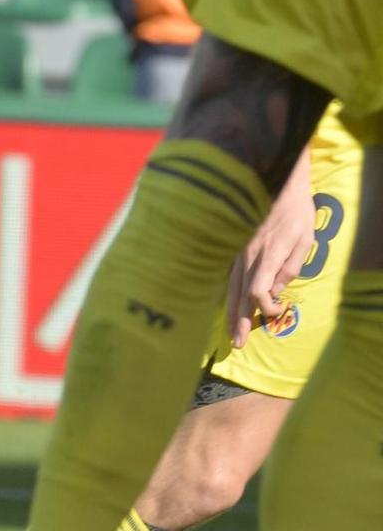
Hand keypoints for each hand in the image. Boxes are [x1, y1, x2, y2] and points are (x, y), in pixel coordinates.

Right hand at [226, 191, 317, 347]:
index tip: (279, 311)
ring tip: (229, 333)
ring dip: (230, 313)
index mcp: (265, 256)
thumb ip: (290, 266)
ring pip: (230, 289)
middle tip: (237, 345)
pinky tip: (227, 307)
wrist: (275, 185)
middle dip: (239, 322)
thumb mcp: (304, 238)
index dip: (266, 308)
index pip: (258, 292)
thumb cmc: (295, 211)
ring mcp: (236, 254)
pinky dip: (227, 296)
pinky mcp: (234, 250)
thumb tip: (276, 291)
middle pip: (239, 297)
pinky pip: (228, 278)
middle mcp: (246, 258)